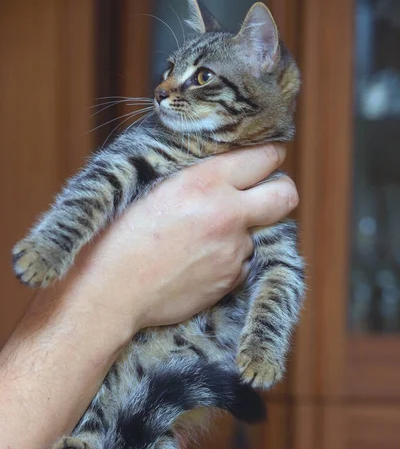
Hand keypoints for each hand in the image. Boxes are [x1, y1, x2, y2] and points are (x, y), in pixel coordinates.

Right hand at [63, 143, 296, 339]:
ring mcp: (233, 250)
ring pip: (259, 232)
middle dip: (279, 190)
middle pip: (286, 194)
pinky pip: (243, 262)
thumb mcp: (153, 187)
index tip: (264, 159)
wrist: (110, 292)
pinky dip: (228, 258)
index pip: (266, 156)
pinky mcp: (230, 280)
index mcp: (204, 182)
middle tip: (262, 192)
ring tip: (201, 237)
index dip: (268, 156)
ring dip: (242, 230)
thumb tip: (222, 167)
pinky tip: (196, 260)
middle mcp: (227, 214)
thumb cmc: (118, 236)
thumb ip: (195, 175)